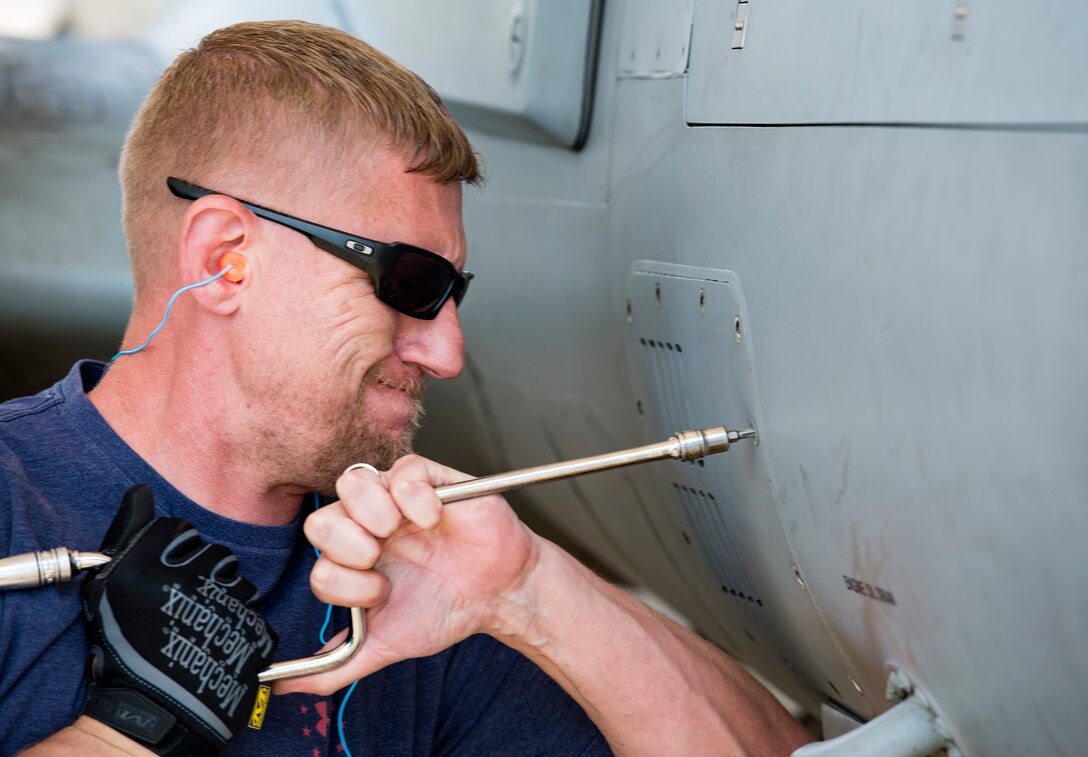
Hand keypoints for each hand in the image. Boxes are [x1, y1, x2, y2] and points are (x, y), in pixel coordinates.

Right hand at [81, 485, 277, 755]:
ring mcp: (229, 599)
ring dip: (221, 598)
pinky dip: (238, 624)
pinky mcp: (254, 625)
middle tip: (182, 606)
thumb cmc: (123, 647)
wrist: (151, 707)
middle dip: (201, 575)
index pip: (180, 534)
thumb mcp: (110, 584)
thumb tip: (142, 493)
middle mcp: (197, 573)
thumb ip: (129, 532)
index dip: (173, 556)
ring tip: (197, 627)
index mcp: (160, 558)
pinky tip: (215, 641)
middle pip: (213, 555)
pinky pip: (252, 611)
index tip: (164, 580)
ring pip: (236, 582)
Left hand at [279, 455, 539, 694]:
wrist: (499, 595)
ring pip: (353, 480)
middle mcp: (368, 523)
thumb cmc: (445, 610)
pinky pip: (403, 469)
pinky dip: (414, 496)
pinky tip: (434, 518)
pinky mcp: (431, 478)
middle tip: (380, 560)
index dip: (341, 579)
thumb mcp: (385, 644)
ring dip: (372, 513)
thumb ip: (336, 666)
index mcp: (352, 557)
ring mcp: (397, 498)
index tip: (379, 595)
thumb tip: (280, 687)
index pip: (315, 557)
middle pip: (322, 516)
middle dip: (347, 547)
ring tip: (402, 532)